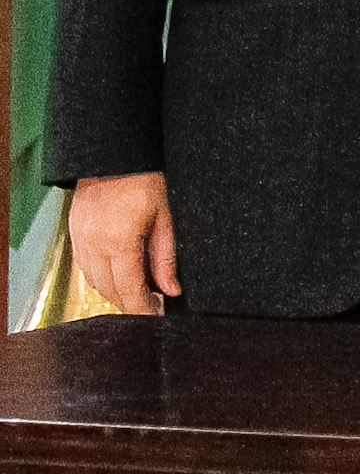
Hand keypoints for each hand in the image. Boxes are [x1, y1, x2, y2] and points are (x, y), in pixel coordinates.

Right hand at [69, 172, 176, 313]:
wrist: (114, 155)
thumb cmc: (144, 182)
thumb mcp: (164, 219)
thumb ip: (165, 258)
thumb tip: (171, 290)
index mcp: (119, 242)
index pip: (129, 289)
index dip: (142, 309)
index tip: (155, 317)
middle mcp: (94, 243)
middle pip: (109, 290)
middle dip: (130, 304)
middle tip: (152, 307)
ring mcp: (80, 238)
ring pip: (94, 281)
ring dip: (114, 292)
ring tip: (139, 292)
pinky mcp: (74, 232)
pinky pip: (84, 266)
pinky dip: (100, 276)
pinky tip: (118, 274)